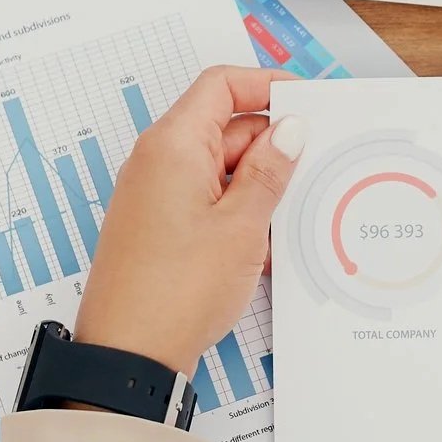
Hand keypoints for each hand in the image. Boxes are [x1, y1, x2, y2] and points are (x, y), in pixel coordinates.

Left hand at [71, 65, 305, 373]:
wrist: (127, 357)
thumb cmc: (175, 292)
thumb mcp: (242, 226)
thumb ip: (269, 171)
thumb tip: (290, 128)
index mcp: (172, 144)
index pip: (222, 85)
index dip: (267, 85)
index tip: (308, 101)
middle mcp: (157, 160)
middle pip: (223, 125)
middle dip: (270, 142)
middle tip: (313, 168)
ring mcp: (155, 194)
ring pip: (218, 165)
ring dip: (256, 181)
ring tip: (289, 213)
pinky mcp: (157, 225)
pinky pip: (205, 197)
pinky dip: (236, 207)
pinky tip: (262, 240)